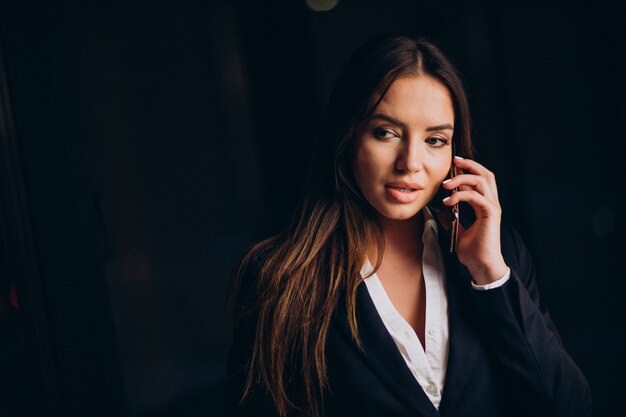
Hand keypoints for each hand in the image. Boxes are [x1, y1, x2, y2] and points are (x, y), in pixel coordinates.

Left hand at [441, 156, 508, 284]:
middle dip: (470, 164)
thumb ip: (453, 217)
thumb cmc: (472, 250)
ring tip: (446, 184)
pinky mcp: (491, 213)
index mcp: (485, 204)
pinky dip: (460, 195)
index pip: (480, 179)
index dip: (468, 169)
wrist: (481, 265)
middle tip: (454, 161)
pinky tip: (447, 201)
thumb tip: (442, 210)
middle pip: (486, 174)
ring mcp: (493, 207)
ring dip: (462, 178)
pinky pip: (475, 196)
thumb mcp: (458, 229)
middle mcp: (491, 203)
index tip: (453, 165)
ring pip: (481, 181)